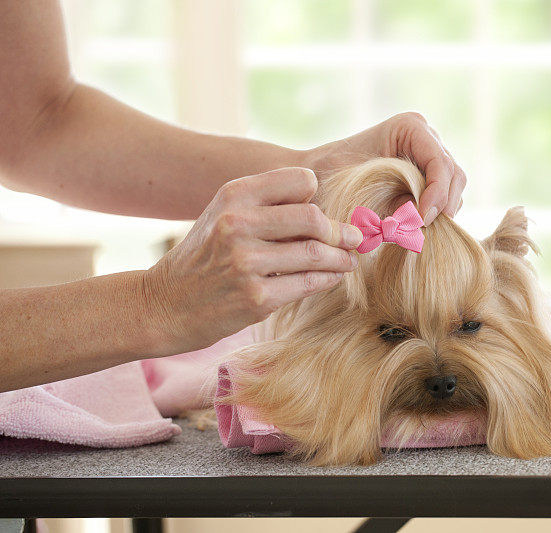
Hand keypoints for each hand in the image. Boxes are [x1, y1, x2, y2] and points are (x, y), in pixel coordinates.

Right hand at [143, 167, 362, 354]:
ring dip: (341, 258)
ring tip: (348, 260)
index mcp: (233, 195)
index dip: (318, 195)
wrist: (163, 304)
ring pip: (315, 253)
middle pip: (313, 218)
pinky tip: (332, 278)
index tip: (327, 211)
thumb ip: (266, 204)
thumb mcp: (222, 215)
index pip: (299, 180)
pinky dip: (328, 279)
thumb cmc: (202, 258)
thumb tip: (323, 205)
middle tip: (354, 239)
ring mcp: (245, 262)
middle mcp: (237, 224)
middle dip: (341, 230)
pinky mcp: (255, 297)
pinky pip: (308, 283)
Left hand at [304, 112, 465, 225]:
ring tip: (414, 228)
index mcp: (410, 127)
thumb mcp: (361, 183)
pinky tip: (413, 225)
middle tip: (420, 228)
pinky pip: (443, 199)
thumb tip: (420, 222)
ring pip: (454, 188)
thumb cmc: (331, 175)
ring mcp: (429, 156)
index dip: (437, 194)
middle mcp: (426, 138)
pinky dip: (433, 214)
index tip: (420, 220)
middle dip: (442, 205)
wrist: (316, 175)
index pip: (440, 163)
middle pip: (455, 175)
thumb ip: (395, 199)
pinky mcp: (427, 177)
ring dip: (439, 212)